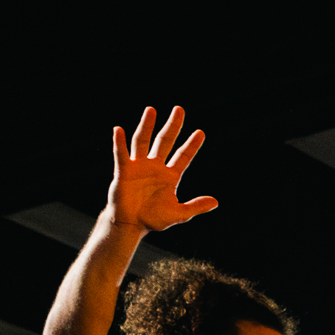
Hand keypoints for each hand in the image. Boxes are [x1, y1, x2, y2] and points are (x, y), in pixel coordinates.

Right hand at [107, 107, 217, 232]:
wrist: (131, 224)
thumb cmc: (154, 219)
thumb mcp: (179, 214)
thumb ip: (196, 207)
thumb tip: (215, 202)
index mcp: (170, 176)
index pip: (183, 156)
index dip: (191, 145)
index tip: (201, 132)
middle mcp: (155, 167)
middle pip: (165, 141)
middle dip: (172, 126)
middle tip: (179, 109)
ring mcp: (139, 166)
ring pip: (143, 141)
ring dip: (147, 126)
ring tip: (151, 110)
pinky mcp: (123, 171)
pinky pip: (121, 154)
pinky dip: (119, 143)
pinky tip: (119, 130)